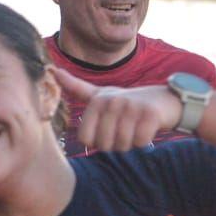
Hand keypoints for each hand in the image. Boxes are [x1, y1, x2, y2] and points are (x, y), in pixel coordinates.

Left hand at [53, 67, 181, 151]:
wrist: (163, 100)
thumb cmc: (127, 102)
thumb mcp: (100, 94)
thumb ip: (76, 88)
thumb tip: (52, 71)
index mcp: (97, 101)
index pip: (85, 139)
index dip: (97, 141)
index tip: (107, 130)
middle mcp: (112, 102)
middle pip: (104, 144)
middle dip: (115, 144)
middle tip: (124, 129)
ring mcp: (131, 107)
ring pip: (122, 145)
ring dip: (130, 143)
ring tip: (135, 127)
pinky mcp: (150, 115)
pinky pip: (139, 142)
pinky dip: (144, 141)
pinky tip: (147, 128)